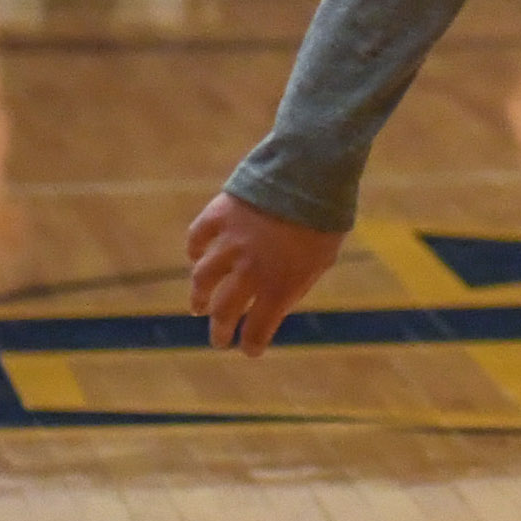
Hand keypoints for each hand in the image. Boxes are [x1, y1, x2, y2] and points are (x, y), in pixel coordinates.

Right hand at [187, 190, 343, 356]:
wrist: (311, 171)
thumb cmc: (325, 215)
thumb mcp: (322, 258)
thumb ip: (298, 282)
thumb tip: (278, 302)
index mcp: (279, 286)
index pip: (257, 330)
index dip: (251, 344)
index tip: (248, 349)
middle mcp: (250, 270)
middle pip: (224, 311)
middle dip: (220, 331)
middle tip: (218, 338)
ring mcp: (231, 242)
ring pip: (203, 279)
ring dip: (199, 295)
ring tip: (199, 304)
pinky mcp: (220, 215)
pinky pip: (197, 238)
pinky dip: (195, 250)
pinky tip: (196, 257)